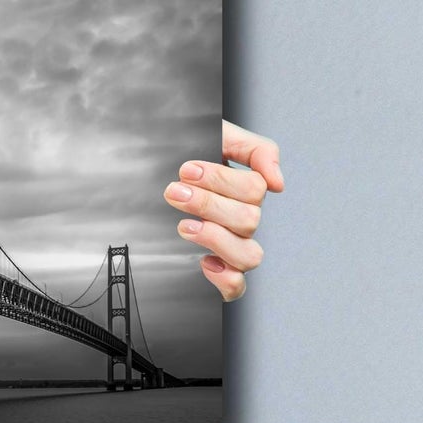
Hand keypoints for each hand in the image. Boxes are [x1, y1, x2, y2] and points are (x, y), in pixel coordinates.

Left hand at [165, 120, 282, 301]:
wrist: (144, 168)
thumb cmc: (183, 151)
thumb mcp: (218, 135)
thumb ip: (256, 149)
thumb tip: (278, 184)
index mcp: (245, 188)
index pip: (254, 190)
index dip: (220, 180)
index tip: (186, 170)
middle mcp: (242, 219)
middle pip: (249, 221)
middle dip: (208, 204)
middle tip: (174, 191)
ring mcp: (231, 245)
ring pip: (249, 256)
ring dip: (216, 239)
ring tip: (184, 226)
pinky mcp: (216, 268)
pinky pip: (236, 287)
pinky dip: (226, 279)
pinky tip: (204, 261)